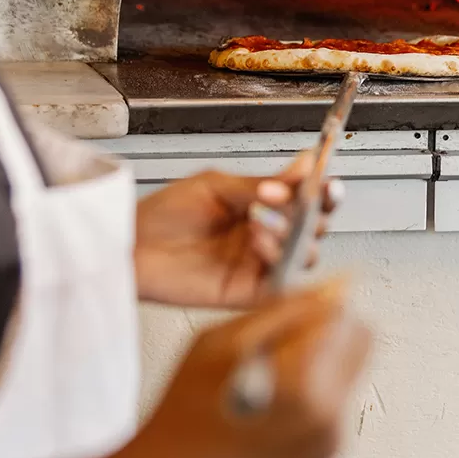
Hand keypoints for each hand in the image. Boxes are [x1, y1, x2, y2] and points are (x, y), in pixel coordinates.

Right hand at [116, 279, 371, 457]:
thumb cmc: (183, 417)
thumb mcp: (221, 342)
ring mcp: (331, 438)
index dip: (324, 303)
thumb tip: (328, 291)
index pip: (346, 319)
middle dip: (331, 329)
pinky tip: (272, 400)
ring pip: (352, 369)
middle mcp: (329, 415)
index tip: (303, 304)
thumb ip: (280, 312)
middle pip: (361, 343)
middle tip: (284, 336)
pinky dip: (315, 388)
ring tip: (269, 374)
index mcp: (304, 384)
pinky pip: (338, 399)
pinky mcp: (328, 454)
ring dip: (323, 358)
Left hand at [134, 154, 343, 308]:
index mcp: (264, 208)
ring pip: (304, 255)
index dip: (324, 192)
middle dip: (314, 213)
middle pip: (315, 229)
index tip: (327, 181)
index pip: (307, 200)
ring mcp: (260, 265)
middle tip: (299, 200)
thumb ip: (261, 182)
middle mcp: (268, 237)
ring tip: (261, 222)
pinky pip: (281, 283)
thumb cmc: (163, 216)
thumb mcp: (216, 187)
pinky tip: (259, 244)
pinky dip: (278, 263)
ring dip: (292, 235)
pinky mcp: (248, 293)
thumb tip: (302, 165)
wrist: (131, 246)